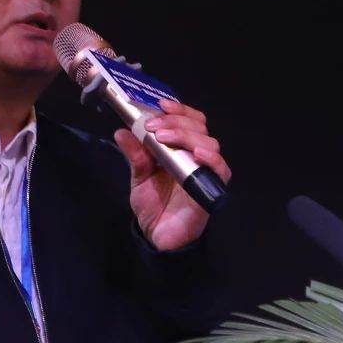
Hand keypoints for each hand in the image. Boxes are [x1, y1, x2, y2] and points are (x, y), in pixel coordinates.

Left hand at [113, 99, 231, 250]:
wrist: (158, 237)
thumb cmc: (153, 206)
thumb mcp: (139, 177)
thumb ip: (135, 155)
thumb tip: (121, 131)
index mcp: (181, 149)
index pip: (189, 120)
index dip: (178, 110)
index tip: (160, 105)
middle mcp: (197, 156)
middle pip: (199, 127)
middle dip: (176, 121)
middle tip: (153, 126)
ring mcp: (206, 171)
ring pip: (208, 142)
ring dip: (185, 135)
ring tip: (162, 137)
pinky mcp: (212, 188)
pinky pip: (220, 169)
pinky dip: (211, 158)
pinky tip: (197, 153)